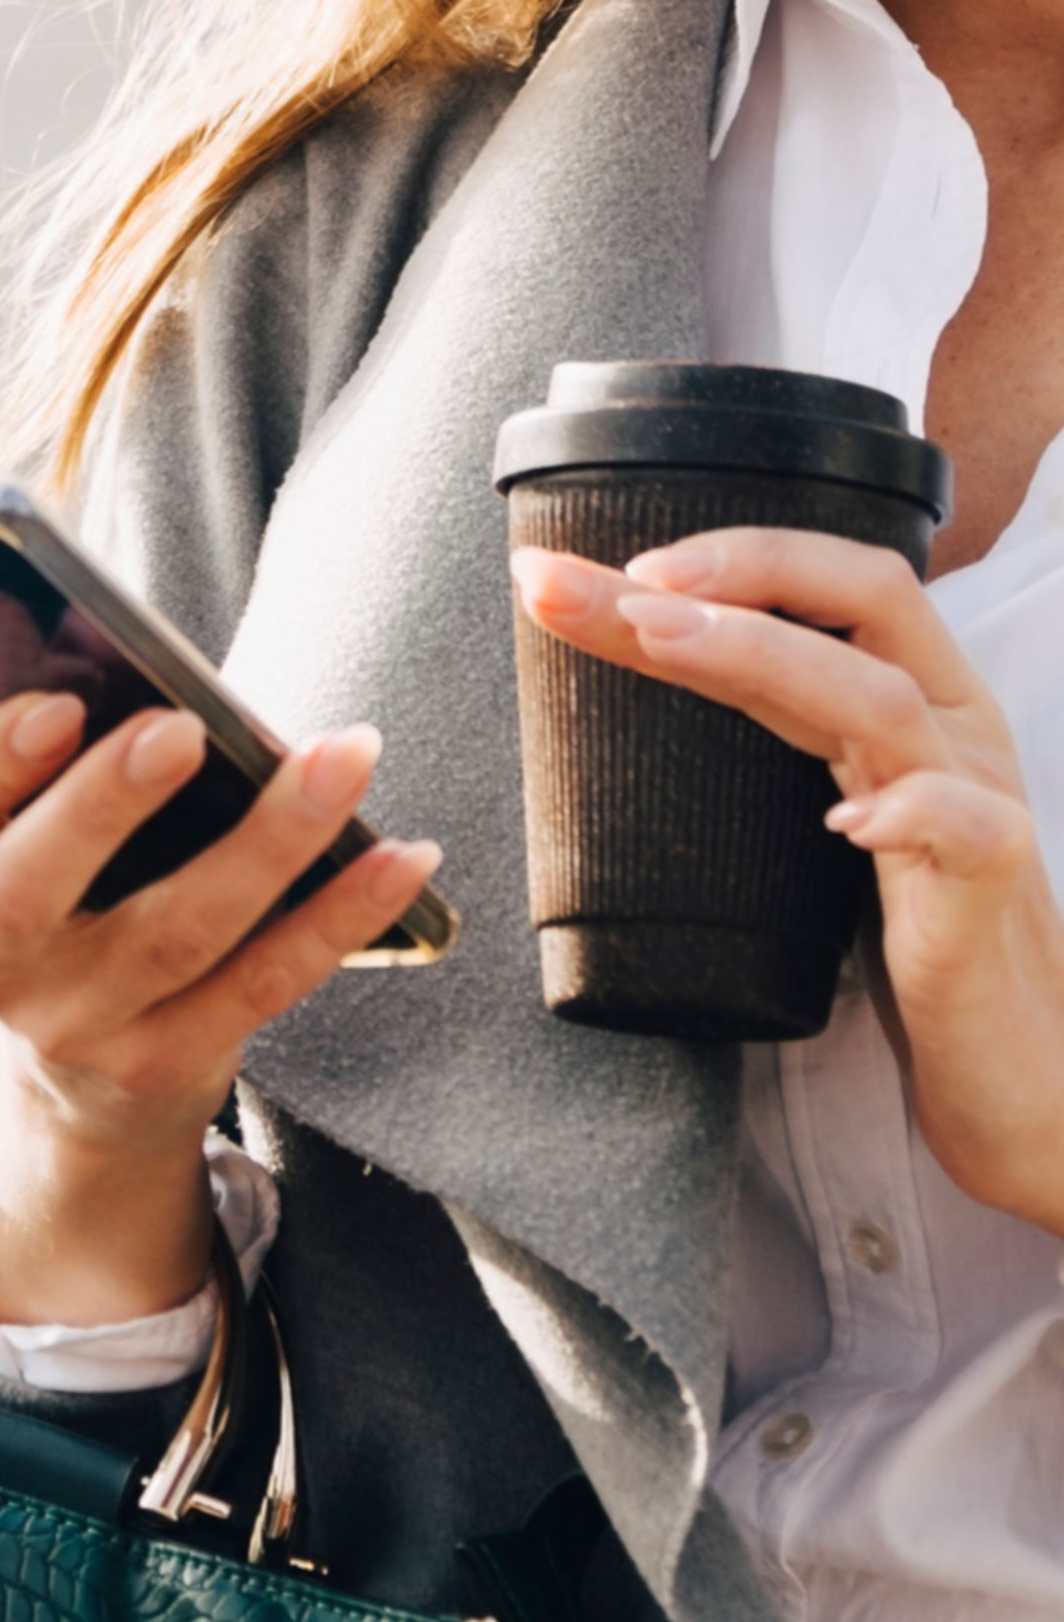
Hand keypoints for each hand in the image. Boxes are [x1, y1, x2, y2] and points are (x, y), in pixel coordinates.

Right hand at [0, 608, 439, 1323]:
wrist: (74, 1088)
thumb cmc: (61, 895)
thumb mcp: (12, 835)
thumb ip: (42, 754)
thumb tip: (108, 641)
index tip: (57, 704)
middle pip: (31, 889)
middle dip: (105, 802)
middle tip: (182, 727)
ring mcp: (77, 1025)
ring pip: (175, 931)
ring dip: (270, 838)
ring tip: (344, 755)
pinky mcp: (166, 1066)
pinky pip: (264, 984)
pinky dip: (340, 915)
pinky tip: (405, 856)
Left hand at [513, 527, 1063, 1234]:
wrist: (1020, 1061)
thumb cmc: (921, 928)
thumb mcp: (839, 800)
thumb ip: (776, 721)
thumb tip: (640, 645)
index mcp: (916, 698)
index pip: (825, 588)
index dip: (724, 559)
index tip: (602, 570)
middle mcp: (953, 728)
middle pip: (866, 598)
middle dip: (736, 570)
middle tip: (616, 580)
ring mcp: (980, 801)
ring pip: (888, 699)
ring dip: (765, 653)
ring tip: (661, 635)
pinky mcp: (992, 892)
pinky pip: (970, 831)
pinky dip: (912, 810)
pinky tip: (847, 820)